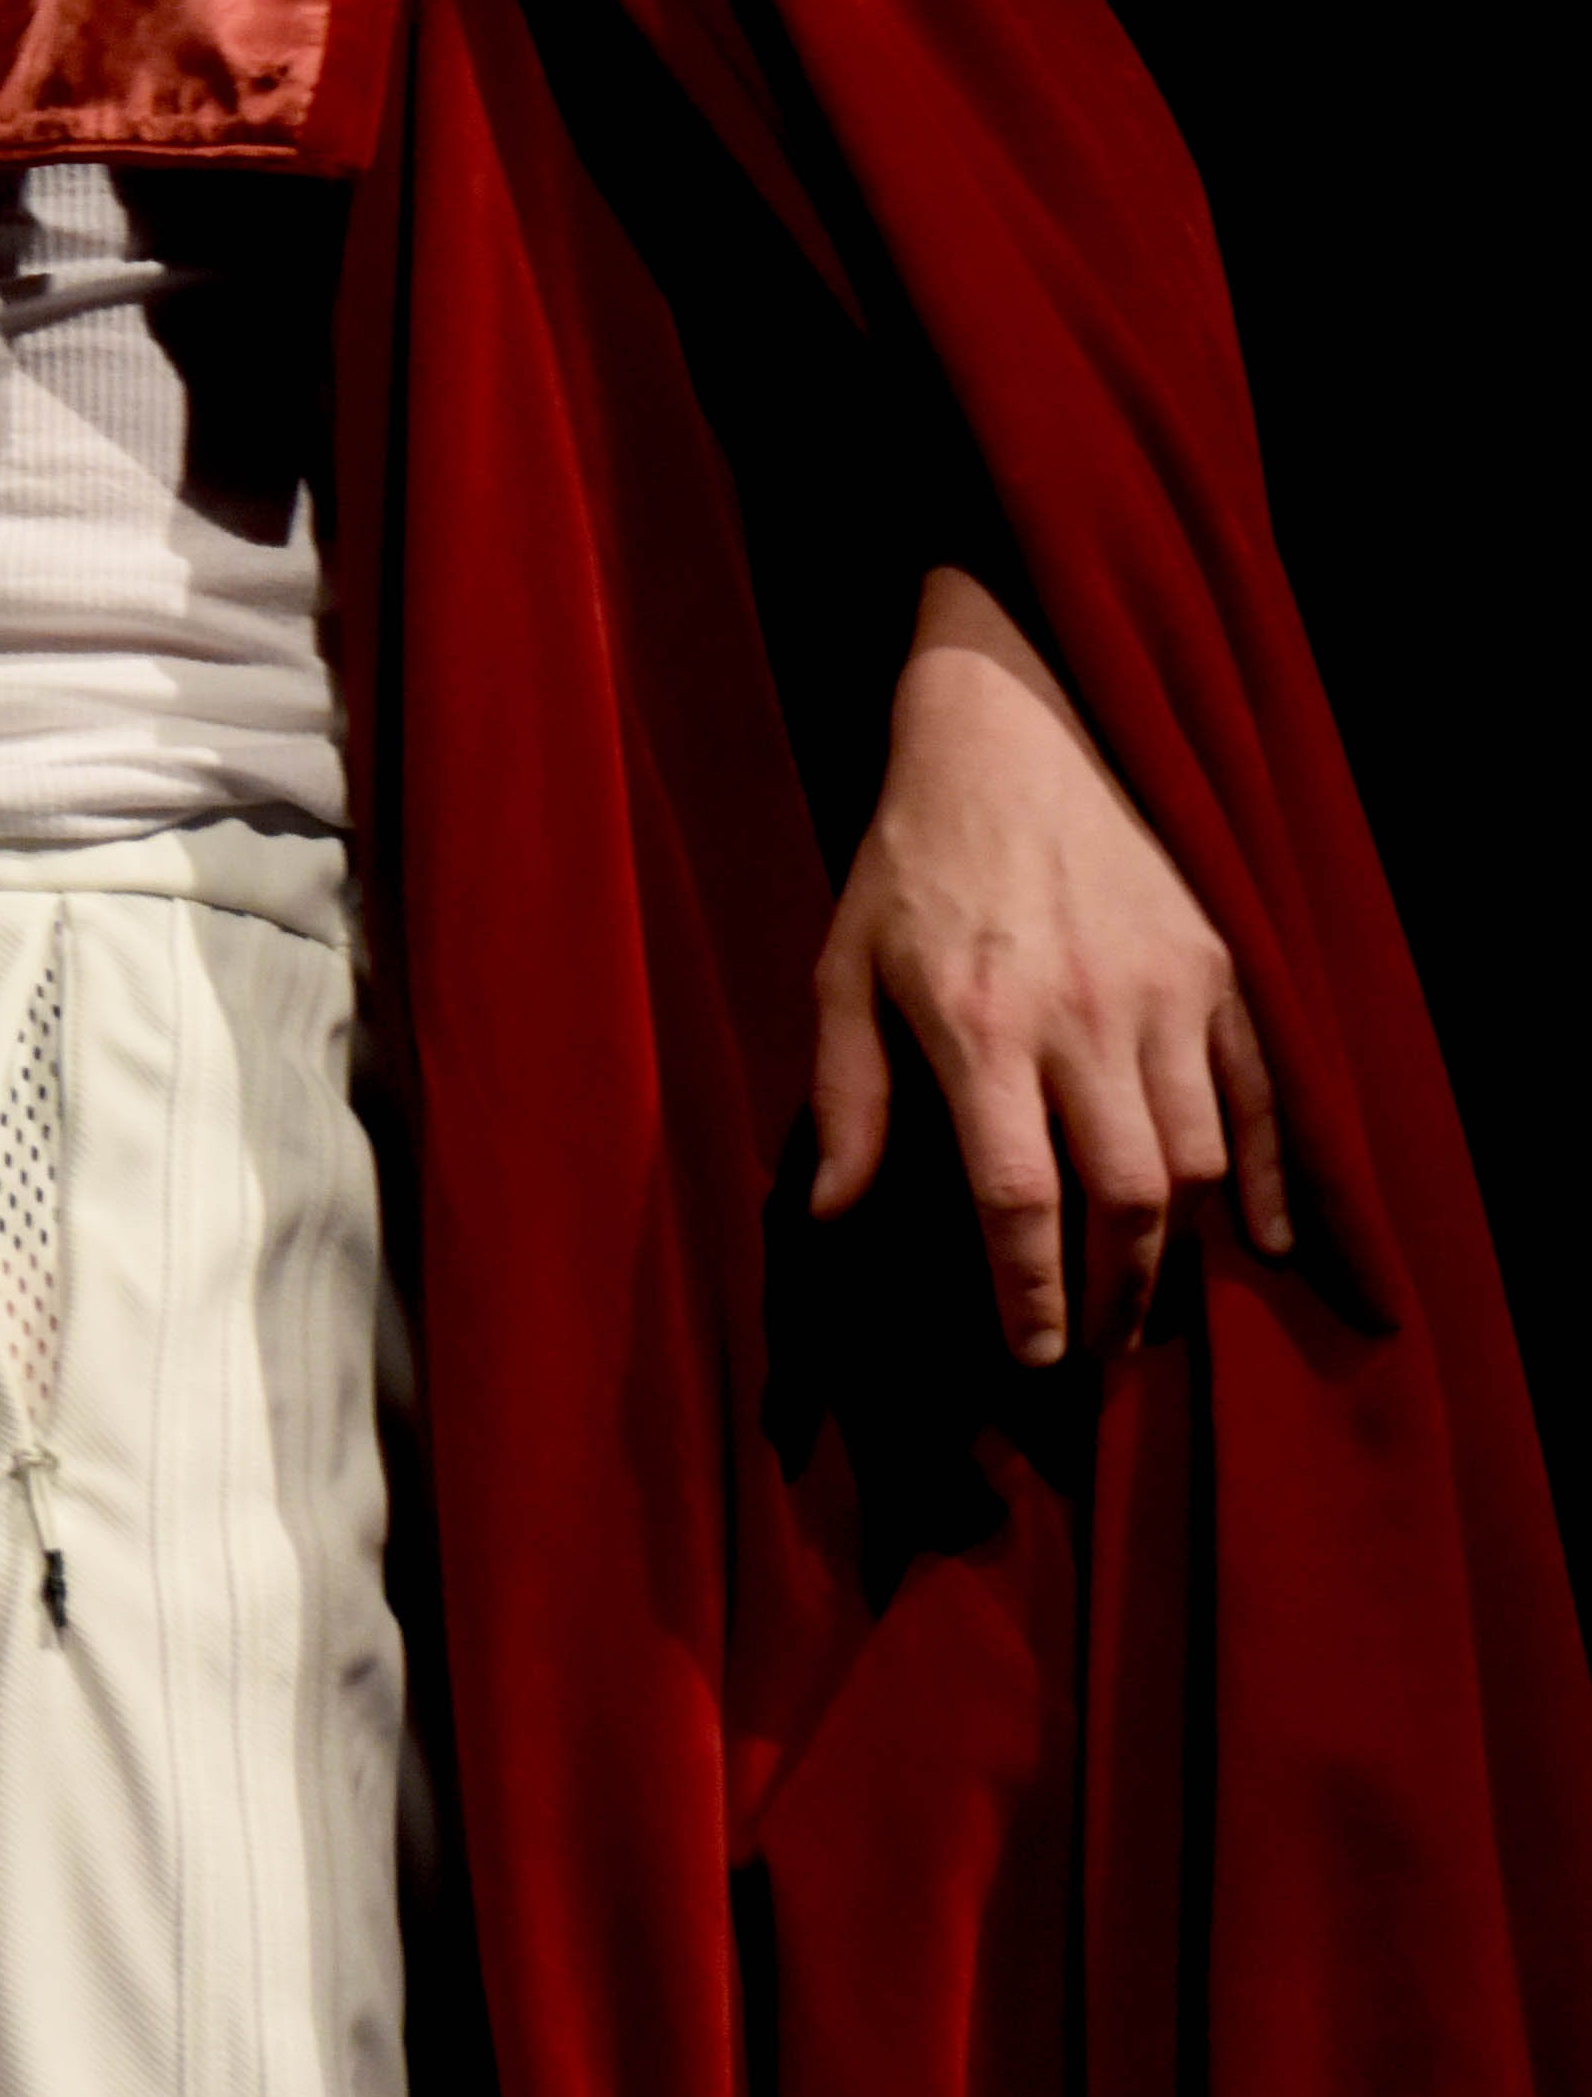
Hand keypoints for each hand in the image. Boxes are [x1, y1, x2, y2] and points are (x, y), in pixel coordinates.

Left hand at [815, 566, 1290, 1361]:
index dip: (1031, 1291)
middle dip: (1118, 1297)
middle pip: (1128, 1197)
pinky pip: (1262, 1096)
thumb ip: (847, 1097)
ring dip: (1182, 1252)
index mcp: (978, 1026)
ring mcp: (1165, 993)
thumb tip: (831, 1214)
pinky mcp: (1219, 970)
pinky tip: (1255, 1241)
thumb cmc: (909, 861)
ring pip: (1200, 1159)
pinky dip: (1265, 1177)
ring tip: (1147, 1305)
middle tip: (1096, 1357)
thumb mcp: (843, 969)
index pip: (1017, 1195)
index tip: (1033, 1356)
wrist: (1011, 739)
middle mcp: (1083, 1018)